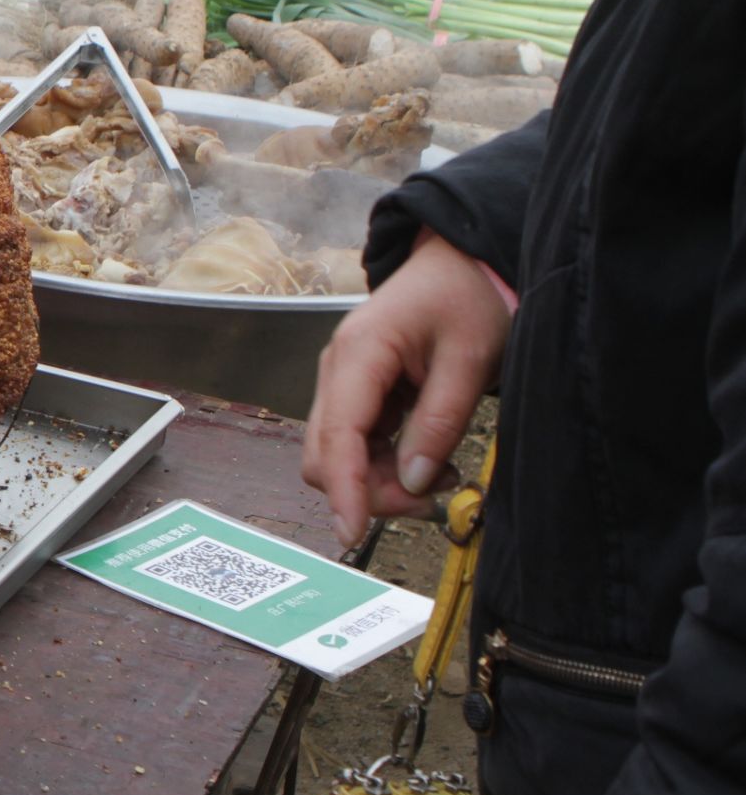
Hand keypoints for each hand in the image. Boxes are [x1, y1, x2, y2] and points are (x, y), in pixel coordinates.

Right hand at [302, 230, 511, 547]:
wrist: (461, 260)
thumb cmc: (467, 296)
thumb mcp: (470, 358)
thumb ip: (440, 421)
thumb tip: (412, 481)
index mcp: (358, 353)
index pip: (337, 437)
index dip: (344, 489)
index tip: (353, 534)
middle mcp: (337, 369)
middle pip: (325, 454)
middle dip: (367, 490)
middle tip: (431, 498)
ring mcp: (343, 381)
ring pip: (338, 454)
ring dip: (379, 480)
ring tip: (440, 476)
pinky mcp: (358, 391)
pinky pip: (357, 443)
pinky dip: (384, 464)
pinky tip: (426, 460)